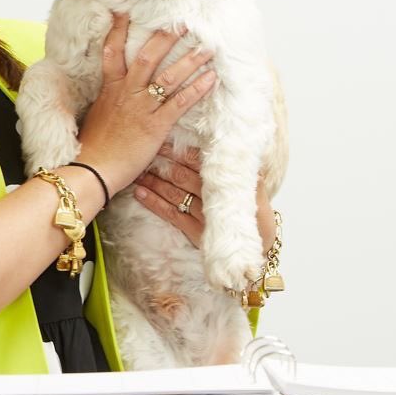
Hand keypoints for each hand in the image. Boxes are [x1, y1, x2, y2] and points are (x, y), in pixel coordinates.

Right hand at [76, 13, 216, 196]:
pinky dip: (197, 90)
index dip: (117, 30)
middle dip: (165, 37)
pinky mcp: (155, 126)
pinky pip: (180, 103)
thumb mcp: (97, 117)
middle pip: (146, 56)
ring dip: (189, 60)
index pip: (112, 52)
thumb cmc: (93, 148)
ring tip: (207, 47)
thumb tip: (113, 97)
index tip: (124, 11)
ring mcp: (141, 108)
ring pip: (168, 76)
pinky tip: (212, 79)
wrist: (92, 170)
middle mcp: (126, 93)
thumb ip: (108, 103)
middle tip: (182, 21)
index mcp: (110, 90)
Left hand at [133, 144, 277, 252]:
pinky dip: (154, 203)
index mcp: (230, 184)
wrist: (257, 252)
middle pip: (183, 176)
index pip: (200, 163)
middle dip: (162, 163)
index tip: (164, 142)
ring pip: (174, 193)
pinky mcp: (196, 233)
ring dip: (154, 181)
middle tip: (145, 152)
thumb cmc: (253, 217)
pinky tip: (140, 193)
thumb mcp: (255, 191)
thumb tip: (231, 144)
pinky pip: (171, 214)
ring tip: (138, 170)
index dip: (180, 152)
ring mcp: (204, 216)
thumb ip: (240, 170)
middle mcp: (215, 198)